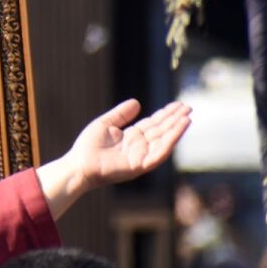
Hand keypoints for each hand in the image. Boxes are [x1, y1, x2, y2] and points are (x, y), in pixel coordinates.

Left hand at [68, 99, 191, 187]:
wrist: (78, 164)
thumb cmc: (88, 146)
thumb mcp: (105, 124)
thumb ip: (121, 114)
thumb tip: (137, 102)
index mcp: (132, 137)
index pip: (154, 123)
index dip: (166, 114)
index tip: (178, 104)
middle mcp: (140, 146)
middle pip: (162, 130)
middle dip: (175, 119)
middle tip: (188, 106)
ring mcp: (141, 156)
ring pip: (164, 140)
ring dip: (176, 129)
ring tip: (187, 116)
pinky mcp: (140, 165)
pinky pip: (159, 153)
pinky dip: (171, 141)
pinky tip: (178, 129)